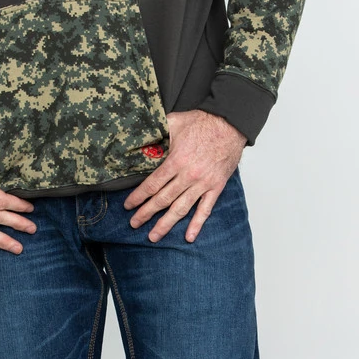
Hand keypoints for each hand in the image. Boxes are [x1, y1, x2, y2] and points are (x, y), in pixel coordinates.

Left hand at [122, 109, 246, 242]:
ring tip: (154, 236)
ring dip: (166, 224)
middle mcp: (188, 175)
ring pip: (181, 208)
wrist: (230, 124)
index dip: (139, 197)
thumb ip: (156, 132)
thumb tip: (138, 138)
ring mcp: (203, 184)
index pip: (152, 184)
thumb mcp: (174, 122)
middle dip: (146, 213)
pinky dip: (197, 224)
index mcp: (176, 161)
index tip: (128, 205)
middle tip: (134, 223)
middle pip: (163, 199)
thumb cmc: (202, 122)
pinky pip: (205, 209)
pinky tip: (189, 237)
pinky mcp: (216, 187)